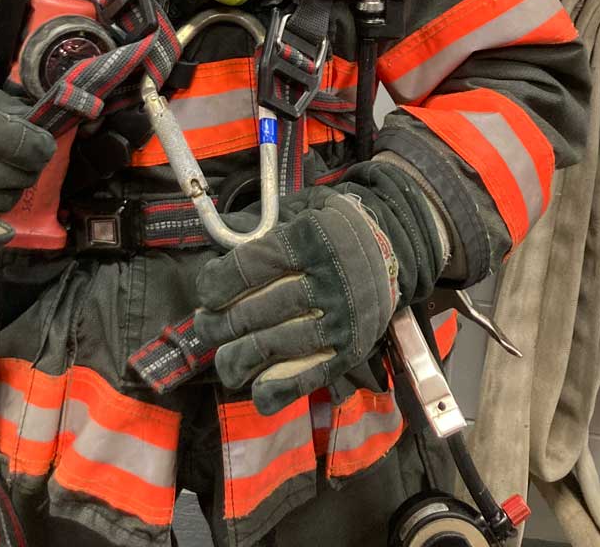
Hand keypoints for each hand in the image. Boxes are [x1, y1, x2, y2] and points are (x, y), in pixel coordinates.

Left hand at [195, 188, 400, 413]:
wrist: (393, 246)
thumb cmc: (332, 227)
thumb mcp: (300, 209)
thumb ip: (259, 225)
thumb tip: (215, 244)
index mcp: (311, 240)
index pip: (252, 267)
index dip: (219, 283)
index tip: (206, 293)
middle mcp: (329, 280)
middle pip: (259, 311)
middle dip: (221, 325)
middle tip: (206, 328)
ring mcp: (342, 319)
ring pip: (278, 346)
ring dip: (241, 359)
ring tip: (224, 361)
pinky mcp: (352, 350)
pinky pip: (310, 376)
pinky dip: (279, 389)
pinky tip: (257, 391)